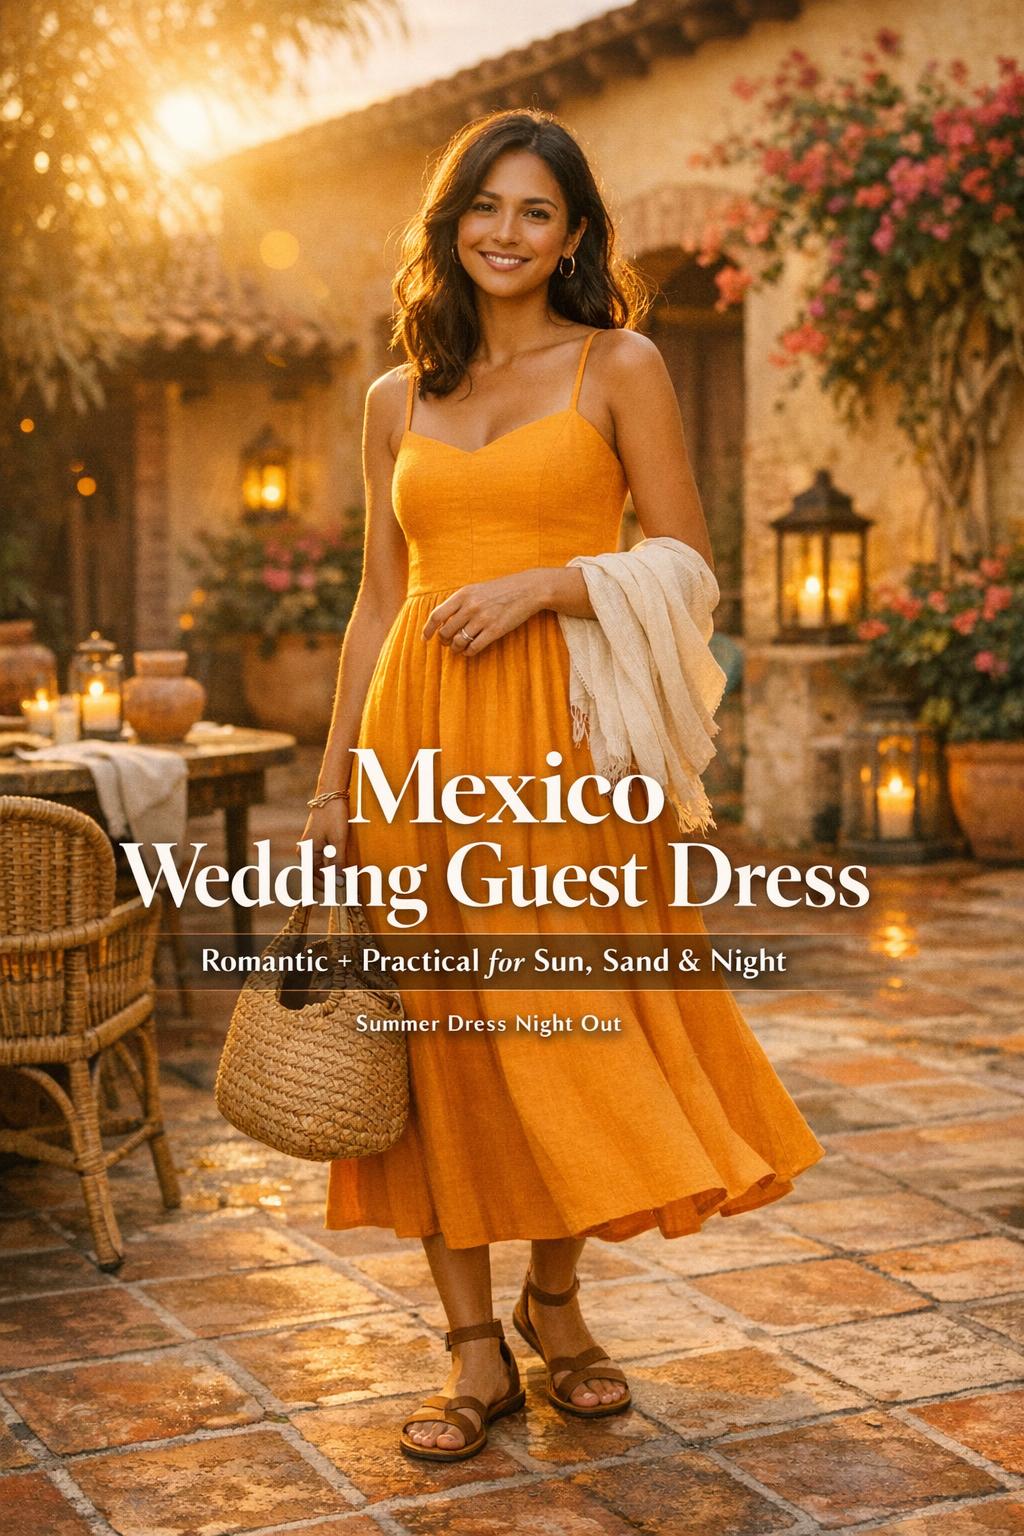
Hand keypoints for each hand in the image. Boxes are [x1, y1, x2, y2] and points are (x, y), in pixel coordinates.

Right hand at [297, 801, 348, 896]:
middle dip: (332, 885)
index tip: (345, 894)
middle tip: (350, 891)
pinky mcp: (319, 844)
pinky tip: (346, 870)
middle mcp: (305, 853)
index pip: (315, 880)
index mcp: (305, 854)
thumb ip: (337, 862)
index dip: (329, 889)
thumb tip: (339, 883)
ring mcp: (311, 849)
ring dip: (334, 877)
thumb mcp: (338, 841)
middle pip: (317, 877)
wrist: (331, 796)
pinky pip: (325, 862)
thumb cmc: (333, 816)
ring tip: (350, 882)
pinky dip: (335, 868)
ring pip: (322, 870)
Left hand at [422, 571, 545, 655]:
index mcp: (463, 595)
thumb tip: (442, 620)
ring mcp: (483, 619)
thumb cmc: (500, 590)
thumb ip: (459, 602)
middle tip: (447, 643)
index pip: (437, 615)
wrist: (527, 589)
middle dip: (444, 641)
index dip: (428, 629)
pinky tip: (470, 650)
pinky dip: (469, 652)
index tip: (425, 638)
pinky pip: (474, 647)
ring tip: (459, 648)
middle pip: (446, 632)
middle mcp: (470, 607)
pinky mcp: (495, 630)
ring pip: (459, 642)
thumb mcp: (476, 589)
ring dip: (456, 648)